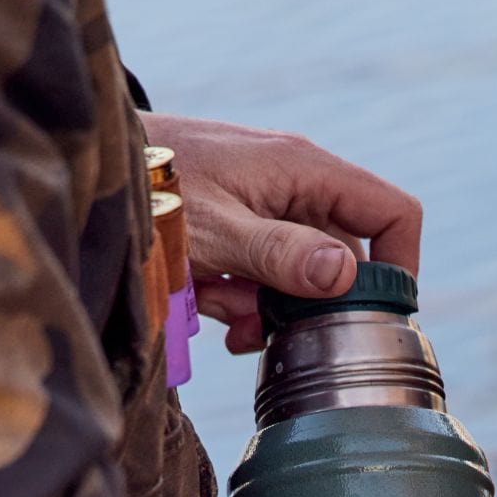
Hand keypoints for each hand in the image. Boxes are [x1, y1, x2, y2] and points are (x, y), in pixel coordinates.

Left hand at [140, 113, 421, 352]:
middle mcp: (296, 186)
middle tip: (257, 325)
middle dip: (302, 305)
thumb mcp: (216, 230)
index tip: (372, 318)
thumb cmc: (154, 189)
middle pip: (339, 260)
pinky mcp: (240, 228)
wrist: (101, 171)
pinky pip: (261, 275)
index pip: (391, 213)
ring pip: (296, 276)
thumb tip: (342, 276)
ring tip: (214, 303)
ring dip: (261, 305)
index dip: (396, 267)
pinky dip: (238, 298)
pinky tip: (205, 300)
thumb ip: (278, 253)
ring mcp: (268, 207)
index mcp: (306, 172)